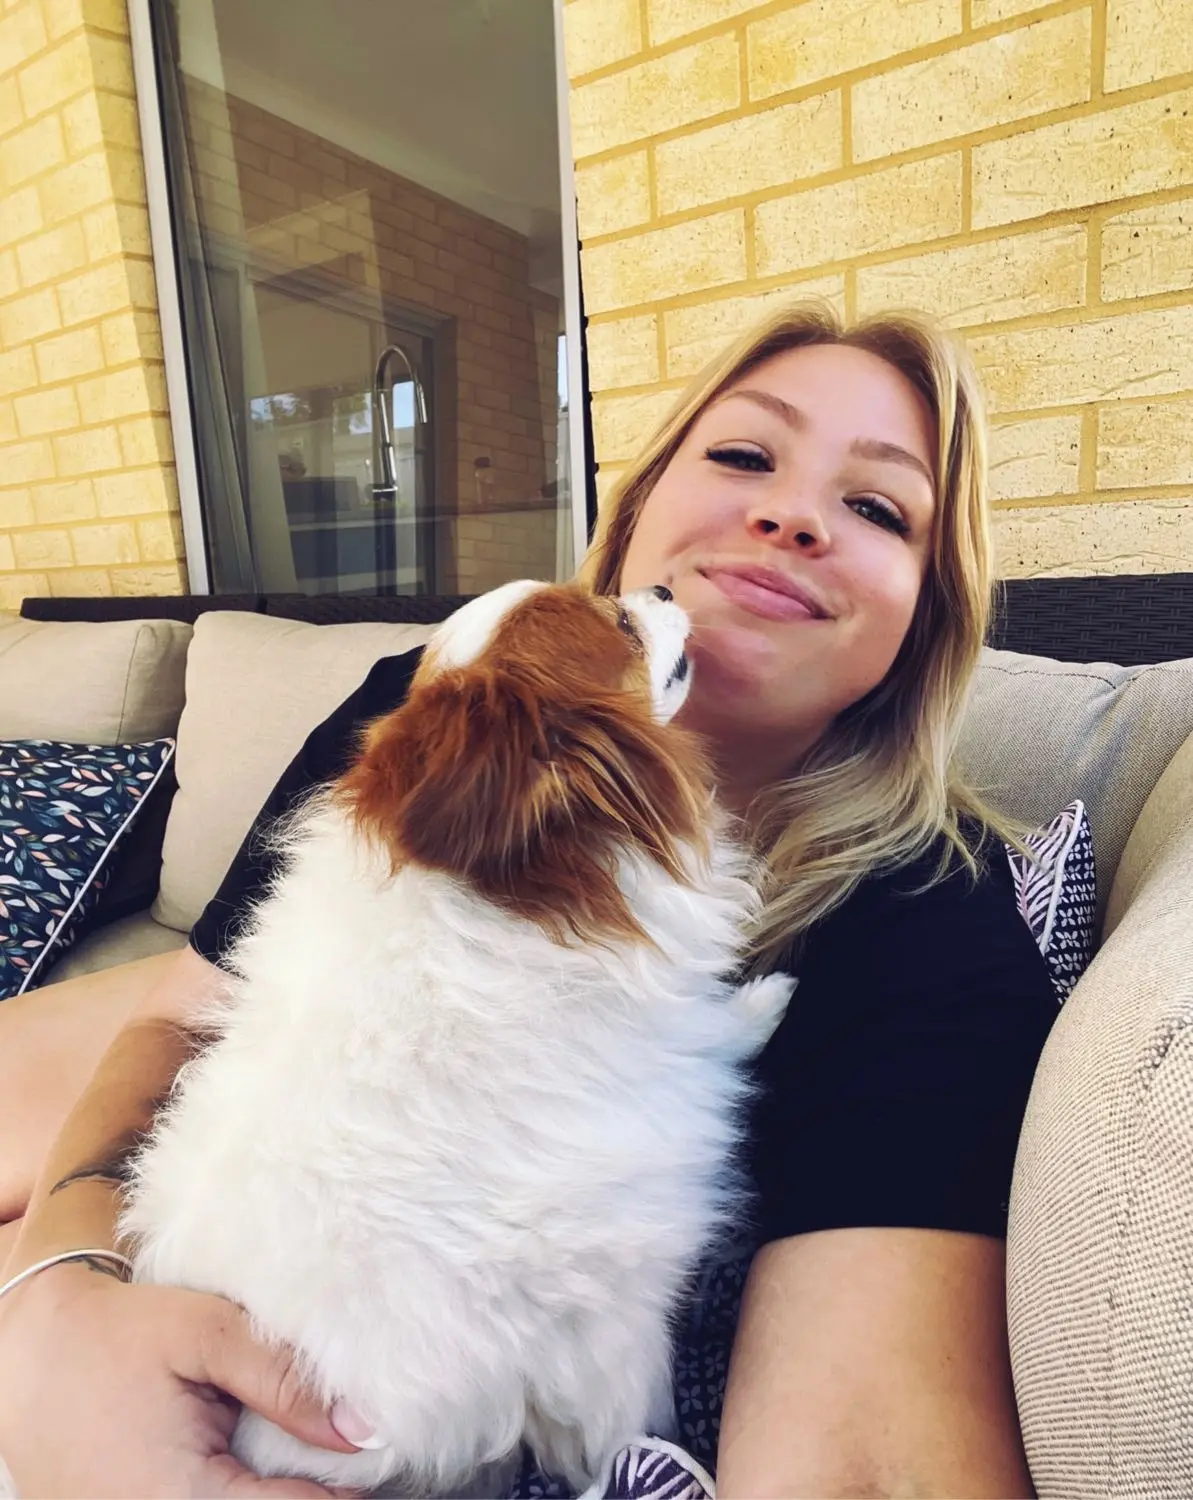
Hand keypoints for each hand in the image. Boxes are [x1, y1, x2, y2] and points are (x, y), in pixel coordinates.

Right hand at [0, 1264, 362, 1497]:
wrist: (32, 1351)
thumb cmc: (118, 1337)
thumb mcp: (206, 1335)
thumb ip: (284, 1381)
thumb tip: (362, 1429)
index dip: (346, 1491)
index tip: (377, 1454)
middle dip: (312, 1491)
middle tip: (342, 1456)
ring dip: (277, 1490)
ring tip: (301, 1456)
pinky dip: (244, 1491)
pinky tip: (260, 1465)